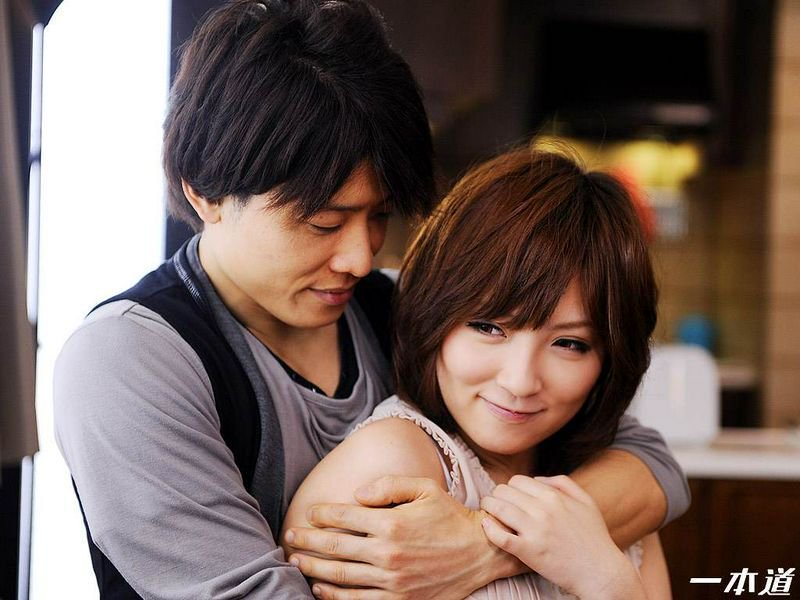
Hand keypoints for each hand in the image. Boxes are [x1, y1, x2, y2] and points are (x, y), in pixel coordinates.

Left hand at [284, 475, 523, 599]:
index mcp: (392, 522)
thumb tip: (356, 493)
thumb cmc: (450, 517)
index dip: (322, 514)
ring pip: (341, 577)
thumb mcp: (425, 488)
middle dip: (307, 542)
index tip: (309, 512)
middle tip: (290, 537)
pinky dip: (334, 597)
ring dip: (313, 570)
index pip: (344, 517)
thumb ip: (389, 484)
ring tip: (296, 562)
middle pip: (335, 548)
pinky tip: (320, 589)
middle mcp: (388, 553)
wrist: (480, 553)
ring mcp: (392, 580)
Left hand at [480, 475, 645, 599]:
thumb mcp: (586, 502)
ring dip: (489, 508)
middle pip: (503, 491)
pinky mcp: (528, 552)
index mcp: (554, 496)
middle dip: (498, 496)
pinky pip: (499, 536)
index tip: (510, 497)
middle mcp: (543, 510)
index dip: (510, 487)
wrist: (601, 572)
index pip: (517, 480)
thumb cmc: (594, 537)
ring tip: (489, 514)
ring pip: (497, 508)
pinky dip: (489, 529)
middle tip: (497, 505)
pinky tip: (487, 526)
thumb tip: (537, 479)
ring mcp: (535, 531)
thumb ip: (562, 483)